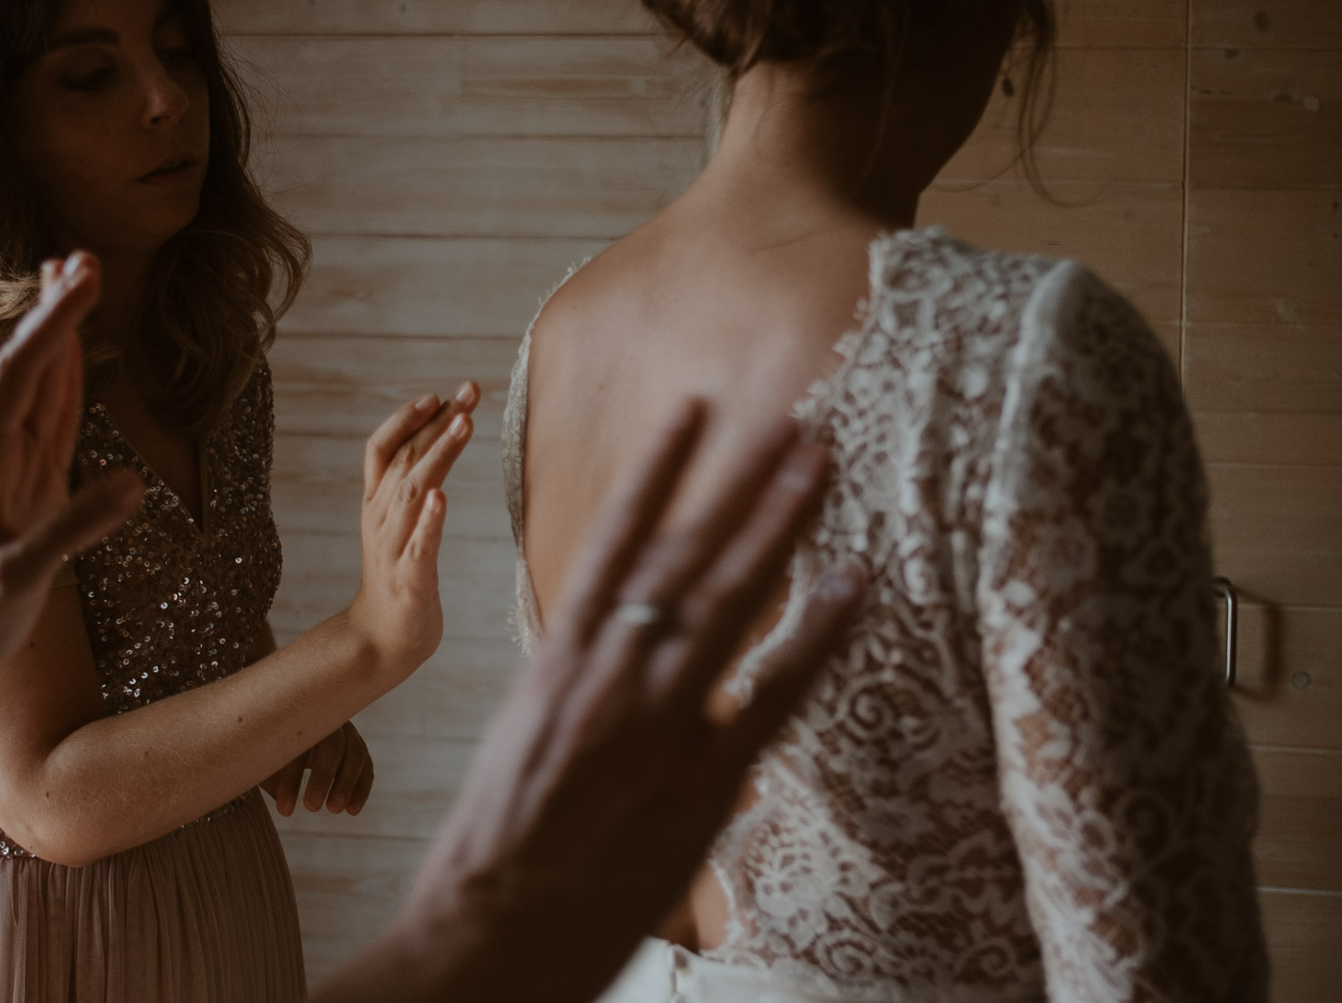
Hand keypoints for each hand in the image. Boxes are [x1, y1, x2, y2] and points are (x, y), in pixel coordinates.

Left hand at [0, 253, 144, 720]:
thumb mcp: (18, 583)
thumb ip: (72, 531)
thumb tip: (133, 484)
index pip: (20, 377)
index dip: (52, 326)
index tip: (82, 279)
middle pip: (26, 365)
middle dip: (53, 311)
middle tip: (83, 255)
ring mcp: (11, 463)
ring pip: (38, 382)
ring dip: (57, 330)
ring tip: (75, 275)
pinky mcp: (30, 481)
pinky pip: (51, 415)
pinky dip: (65, 373)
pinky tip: (74, 345)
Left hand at [261, 721, 375, 816]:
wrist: (291, 729)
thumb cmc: (271, 748)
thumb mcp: (264, 759)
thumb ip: (269, 775)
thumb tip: (282, 802)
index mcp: (299, 718)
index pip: (298, 746)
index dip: (292, 779)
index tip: (285, 809)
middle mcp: (328, 720)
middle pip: (332, 745)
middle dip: (323, 777)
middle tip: (312, 807)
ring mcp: (347, 732)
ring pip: (355, 754)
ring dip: (347, 784)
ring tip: (335, 810)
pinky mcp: (358, 746)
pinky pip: (366, 767)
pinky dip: (361, 788)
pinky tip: (352, 811)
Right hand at [319, 401, 863, 1002]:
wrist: (486, 929)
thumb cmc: (497, 844)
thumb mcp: (522, 737)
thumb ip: (572, 682)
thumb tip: (608, 644)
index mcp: (558, 658)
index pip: (614, 540)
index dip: (657, 472)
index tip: (690, 413)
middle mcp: (608, 673)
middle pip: (685, 554)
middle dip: (741, 482)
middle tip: (794, 422)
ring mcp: (656, 723)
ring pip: (727, 600)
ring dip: (781, 526)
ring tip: (822, 466)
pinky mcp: (698, 782)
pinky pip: (772, 693)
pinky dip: (817, 634)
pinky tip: (855, 586)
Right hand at [345, 382, 481, 672]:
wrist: (381, 638)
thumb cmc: (399, 575)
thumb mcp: (399, 522)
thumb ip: (411, 482)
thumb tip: (438, 436)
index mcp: (376, 503)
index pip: (383, 448)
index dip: (407, 418)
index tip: (439, 394)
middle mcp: (381, 518)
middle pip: (405, 459)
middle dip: (437, 421)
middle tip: (469, 390)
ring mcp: (393, 548)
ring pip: (412, 492)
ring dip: (437, 455)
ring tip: (463, 424)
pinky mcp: (410, 580)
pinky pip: (418, 547)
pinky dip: (429, 521)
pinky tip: (441, 499)